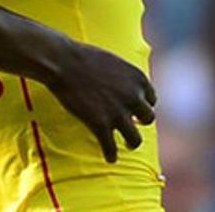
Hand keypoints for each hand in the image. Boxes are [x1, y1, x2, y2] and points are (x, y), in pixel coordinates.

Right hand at [45, 42, 156, 163]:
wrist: (63, 62)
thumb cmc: (82, 56)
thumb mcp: (112, 61)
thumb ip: (122, 75)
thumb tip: (121, 83)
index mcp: (137, 79)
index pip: (151, 98)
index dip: (142, 104)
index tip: (135, 109)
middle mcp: (133, 97)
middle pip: (148, 118)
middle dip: (140, 122)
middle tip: (132, 124)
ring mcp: (118, 113)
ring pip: (135, 138)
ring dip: (132, 143)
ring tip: (128, 146)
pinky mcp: (101, 125)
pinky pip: (111, 147)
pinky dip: (111, 154)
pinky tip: (109, 158)